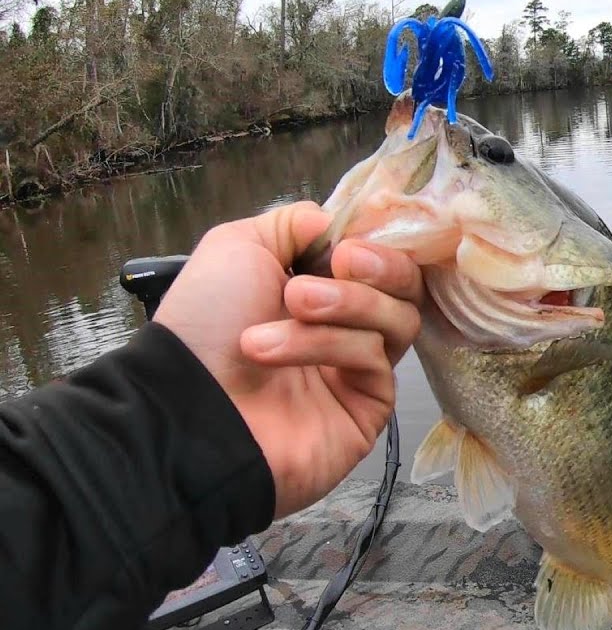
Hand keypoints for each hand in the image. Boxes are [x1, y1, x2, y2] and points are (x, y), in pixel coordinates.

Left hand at [154, 201, 424, 517]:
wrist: (187, 401)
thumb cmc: (205, 323)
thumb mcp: (239, 245)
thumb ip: (297, 224)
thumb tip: (342, 228)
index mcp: (319, 285)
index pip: (381, 258)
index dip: (377, 244)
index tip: (349, 242)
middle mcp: (345, 324)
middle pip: (406, 288)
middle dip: (380, 268)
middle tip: (342, 263)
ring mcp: (359, 368)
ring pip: (397, 320)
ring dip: (343, 304)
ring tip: (292, 306)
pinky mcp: (369, 406)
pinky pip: (375, 360)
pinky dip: (329, 345)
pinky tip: (279, 351)